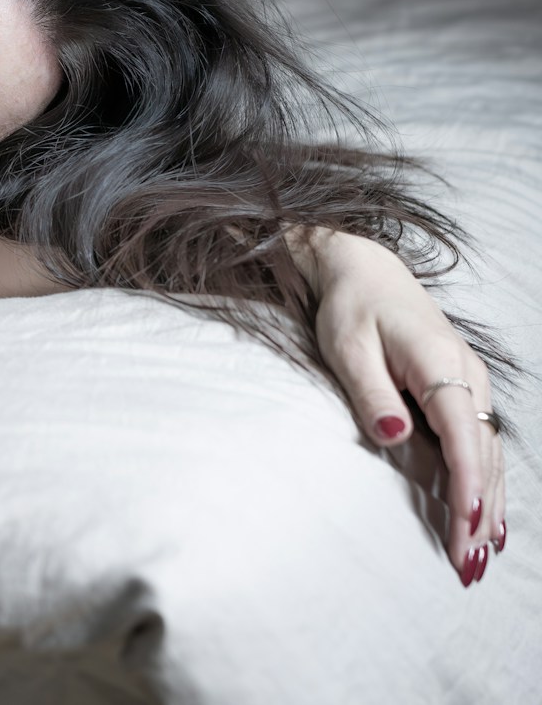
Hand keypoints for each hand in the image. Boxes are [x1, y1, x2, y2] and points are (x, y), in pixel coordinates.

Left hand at [299, 229, 505, 585]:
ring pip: (490, 454)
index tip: (467, 528)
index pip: (462, 436)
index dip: (467, 485)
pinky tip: (489, 518)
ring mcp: (471, 384)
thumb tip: (394, 435)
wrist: (365, 272)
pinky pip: (482, 443)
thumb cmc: (351, 309)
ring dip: (489, 505)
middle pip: (483, 454)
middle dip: (480, 512)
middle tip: (469, 565)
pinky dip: (488, 483)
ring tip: (483, 556)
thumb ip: (370, 392)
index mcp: (441, 365)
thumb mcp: (347, 346)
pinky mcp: (463, 390)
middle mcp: (467, 376)